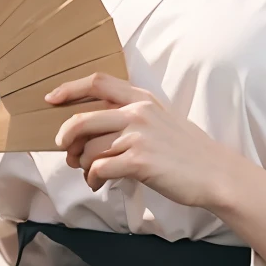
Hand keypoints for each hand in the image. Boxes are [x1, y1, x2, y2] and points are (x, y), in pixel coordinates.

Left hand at [49, 73, 233, 208]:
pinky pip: (99, 168)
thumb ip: (132, 117)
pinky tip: (98, 183)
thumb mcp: (162, 120)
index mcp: (142, 99)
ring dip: (83, 166)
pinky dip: (93, 178)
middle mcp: (138, 113)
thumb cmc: (188, 152)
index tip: (50, 99)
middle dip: (66, 139)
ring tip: (91, 175)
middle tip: (67, 153)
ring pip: (89, 149)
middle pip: (82, 120)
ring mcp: (138, 137)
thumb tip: (96, 130)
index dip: (69, 89)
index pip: (97, 82)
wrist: (215, 173)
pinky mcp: (139, 161)